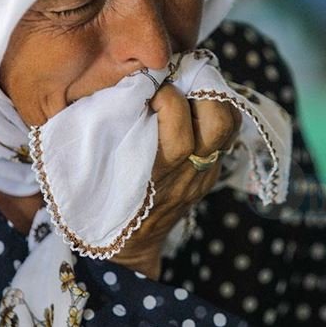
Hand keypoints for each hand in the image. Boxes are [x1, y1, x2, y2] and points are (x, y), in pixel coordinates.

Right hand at [109, 84, 240, 278]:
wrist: (127, 247)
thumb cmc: (102, 200)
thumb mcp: (96, 165)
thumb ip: (109, 126)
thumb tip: (118, 84)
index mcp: (156, 165)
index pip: (177, 115)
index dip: (165, 92)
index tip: (148, 84)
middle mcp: (188, 169)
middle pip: (218, 120)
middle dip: (200, 90)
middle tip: (178, 79)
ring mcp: (204, 173)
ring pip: (229, 126)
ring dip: (213, 99)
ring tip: (189, 88)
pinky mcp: (211, 174)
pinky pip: (225, 137)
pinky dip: (214, 113)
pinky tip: (194, 106)